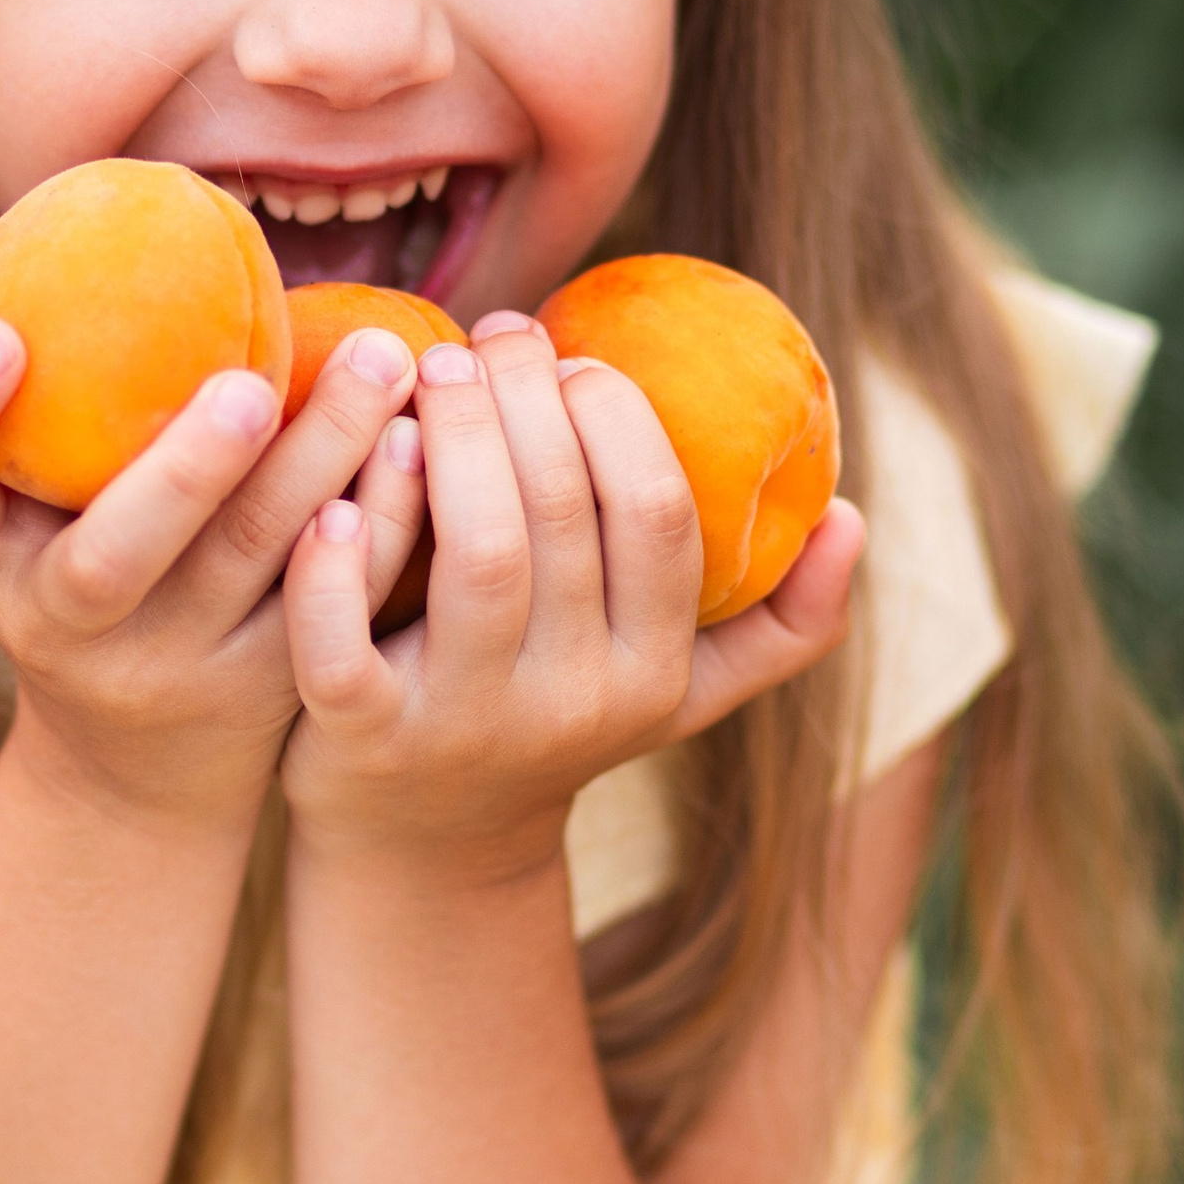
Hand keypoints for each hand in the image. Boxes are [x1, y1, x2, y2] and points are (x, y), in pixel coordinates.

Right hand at [0, 314, 425, 831]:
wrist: (139, 765)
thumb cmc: (88, 569)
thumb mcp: (33, 509)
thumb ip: (52, 403)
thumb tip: (110, 198)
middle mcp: (60, 623)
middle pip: (110, 558)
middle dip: (181, 471)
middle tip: (247, 385)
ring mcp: (163, 669)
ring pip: (246, 567)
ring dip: (322, 458)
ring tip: (383, 356)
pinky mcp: (260, 694)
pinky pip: (330, 598)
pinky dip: (380, 516)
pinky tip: (422, 440)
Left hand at [278, 315, 863, 879]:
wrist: (427, 852)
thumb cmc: (555, 724)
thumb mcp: (678, 694)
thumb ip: (779, 624)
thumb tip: (850, 519)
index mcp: (649, 674)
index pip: (658, 515)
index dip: (616, 414)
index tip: (569, 354)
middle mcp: (571, 703)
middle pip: (561, 516)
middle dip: (524, 397)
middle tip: (491, 331)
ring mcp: (465, 726)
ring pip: (476, 557)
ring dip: (450, 442)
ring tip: (425, 368)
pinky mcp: (361, 741)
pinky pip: (342, 642)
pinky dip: (336, 562)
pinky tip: (333, 497)